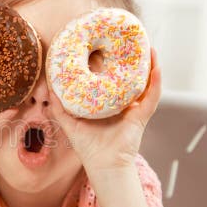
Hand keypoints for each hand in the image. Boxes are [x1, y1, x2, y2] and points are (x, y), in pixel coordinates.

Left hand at [50, 47, 162, 170]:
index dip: (114, 64)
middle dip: (135, 61)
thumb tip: (50, 87)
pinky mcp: (142, 116)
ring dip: (151, 65)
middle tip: (133, 41)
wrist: (103, 166)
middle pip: (132, 79)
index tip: (110, 46)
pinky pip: (152, 96)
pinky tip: (156, 67)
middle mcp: (124, 105)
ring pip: (146, 83)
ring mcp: (135, 110)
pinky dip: (155, 82)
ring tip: (150, 48)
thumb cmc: (88, 147)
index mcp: (109, 105)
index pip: (113, 81)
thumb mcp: (70, 122)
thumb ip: (60, 106)